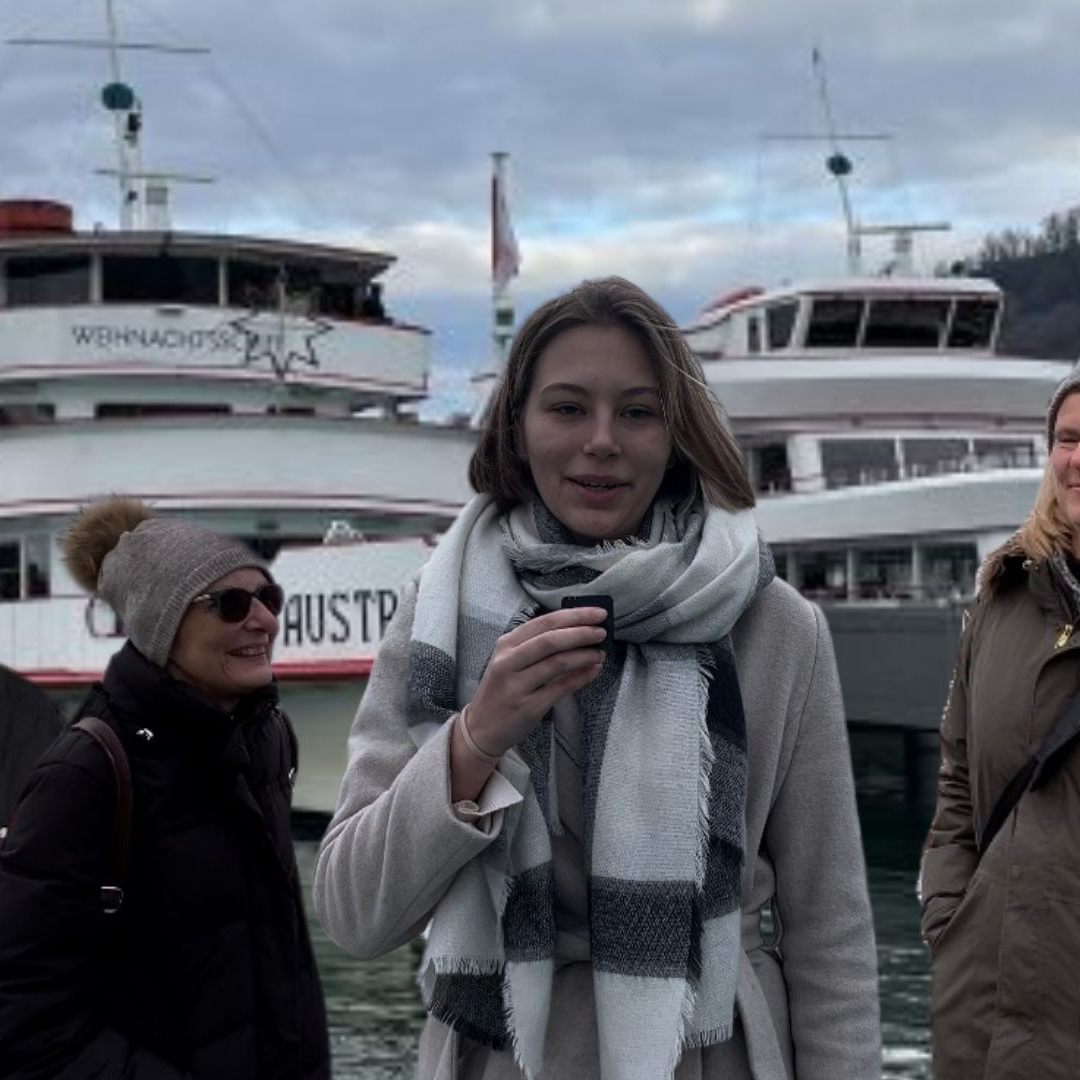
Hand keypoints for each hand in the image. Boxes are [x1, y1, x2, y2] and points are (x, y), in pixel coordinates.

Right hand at [466, 606, 607, 757]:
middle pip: (551, 640)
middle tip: (602, 631)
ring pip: (557, 663)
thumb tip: (576, 630)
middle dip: (582, 632)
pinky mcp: (528, 707)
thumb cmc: (501, 690)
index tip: (597, 613)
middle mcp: (508, 662)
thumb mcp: (509, 661)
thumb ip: (535, 645)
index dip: (574, 616)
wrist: (481, 728)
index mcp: (506, 644)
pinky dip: (581, 677)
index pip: (545, 623)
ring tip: (600, 653)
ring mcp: (517, 685)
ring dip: (584, 655)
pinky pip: (560, 688)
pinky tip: (593, 671)